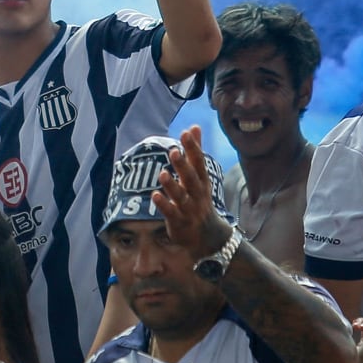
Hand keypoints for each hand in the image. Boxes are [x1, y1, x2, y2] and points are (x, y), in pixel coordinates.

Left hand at [151, 125, 228, 260]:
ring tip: (162, 173)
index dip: (194, 148)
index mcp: (202, 181)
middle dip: (183, 166)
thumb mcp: (199, 176)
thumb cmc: (199, 200)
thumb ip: (195, 152)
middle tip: (174, 151)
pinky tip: (154, 195)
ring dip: (172, 186)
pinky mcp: (179, 223)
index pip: (199, 162)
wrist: (208, 236)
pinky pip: (171, 214)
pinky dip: (164, 205)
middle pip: (191, 179)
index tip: (186, 133)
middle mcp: (197, 194)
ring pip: (181, 197)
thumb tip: (194, 126)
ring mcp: (189, 209)